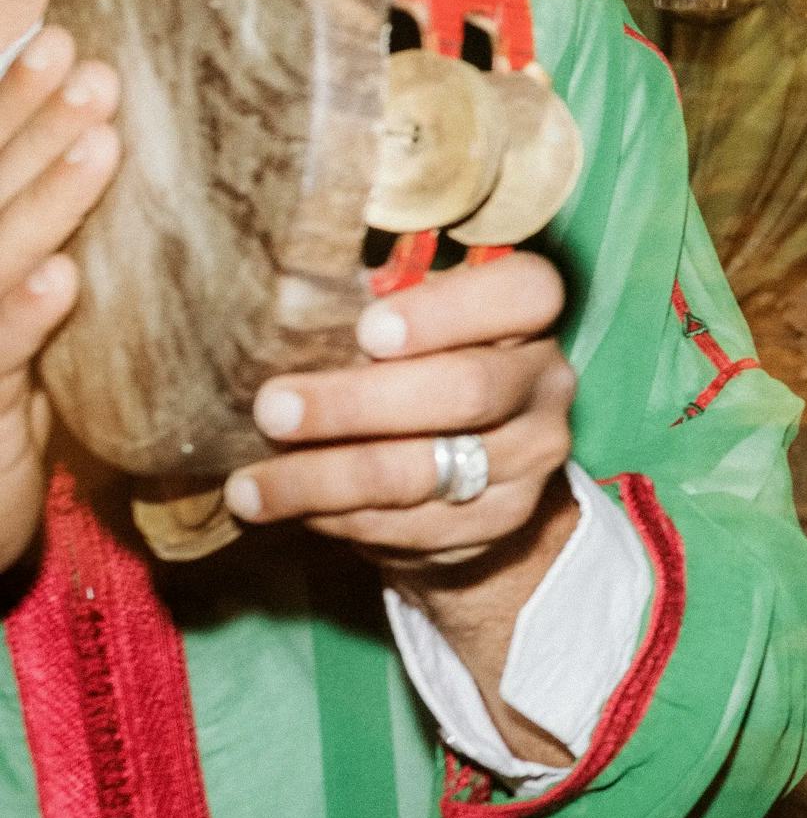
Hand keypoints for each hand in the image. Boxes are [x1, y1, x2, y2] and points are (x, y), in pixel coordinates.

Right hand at [0, 28, 124, 569]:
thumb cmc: (2, 403)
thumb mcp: (26, 317)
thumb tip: (111, 153)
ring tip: (99, 146)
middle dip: (30, 127)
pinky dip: (24, 315)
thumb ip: (51, 244)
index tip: (65, 39)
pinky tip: (62, 278)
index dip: (11, 104)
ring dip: (43, 203)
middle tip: (94, 67)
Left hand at [225, 252, 582, 762]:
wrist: (472, 473)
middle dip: (356, 403)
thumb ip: (372, 314)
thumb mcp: (408, 329)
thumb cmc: (414, 372)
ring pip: (428, 470)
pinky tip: (295, 511)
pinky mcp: (505, 518)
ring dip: (326, 479)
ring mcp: (534, 455)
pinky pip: (416, 526)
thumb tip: (271, 317)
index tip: (366, 331)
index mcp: (526, 314)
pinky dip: (344, 519)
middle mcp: (546, 382)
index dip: (448, 309)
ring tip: (250, 488)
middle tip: (270, 410)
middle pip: (467, 389)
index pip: (525, 291)